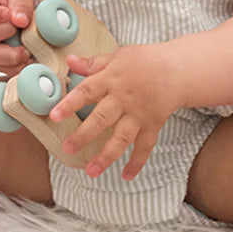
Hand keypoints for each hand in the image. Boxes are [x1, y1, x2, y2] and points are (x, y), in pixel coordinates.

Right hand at [0, 0, 33, 75]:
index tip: (8, 14)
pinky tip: (27, 60)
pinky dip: (15, 67)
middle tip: (19, 28)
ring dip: (11, 55)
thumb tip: (21, 21)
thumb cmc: (7, 1)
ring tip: (27, 50)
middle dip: (5, 32)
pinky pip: (0, 67)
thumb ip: (20, 3)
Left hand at [49, 43, 182, 180]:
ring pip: (121, 137)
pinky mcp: (153, 124)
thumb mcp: (118, 56)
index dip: (69, 104)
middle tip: (67, 148)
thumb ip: (93, 63)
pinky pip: (145, 146)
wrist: (178, 68)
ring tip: (91, 171)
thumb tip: (69, 60)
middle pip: (101, 119)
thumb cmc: (146, 60)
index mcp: (112, 79)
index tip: (54, 116)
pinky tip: (127, 176)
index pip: (87, 92)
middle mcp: (124, 99)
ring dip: (106, 156)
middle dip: (83, 135)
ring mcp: (139, 114)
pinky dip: (137, 162)